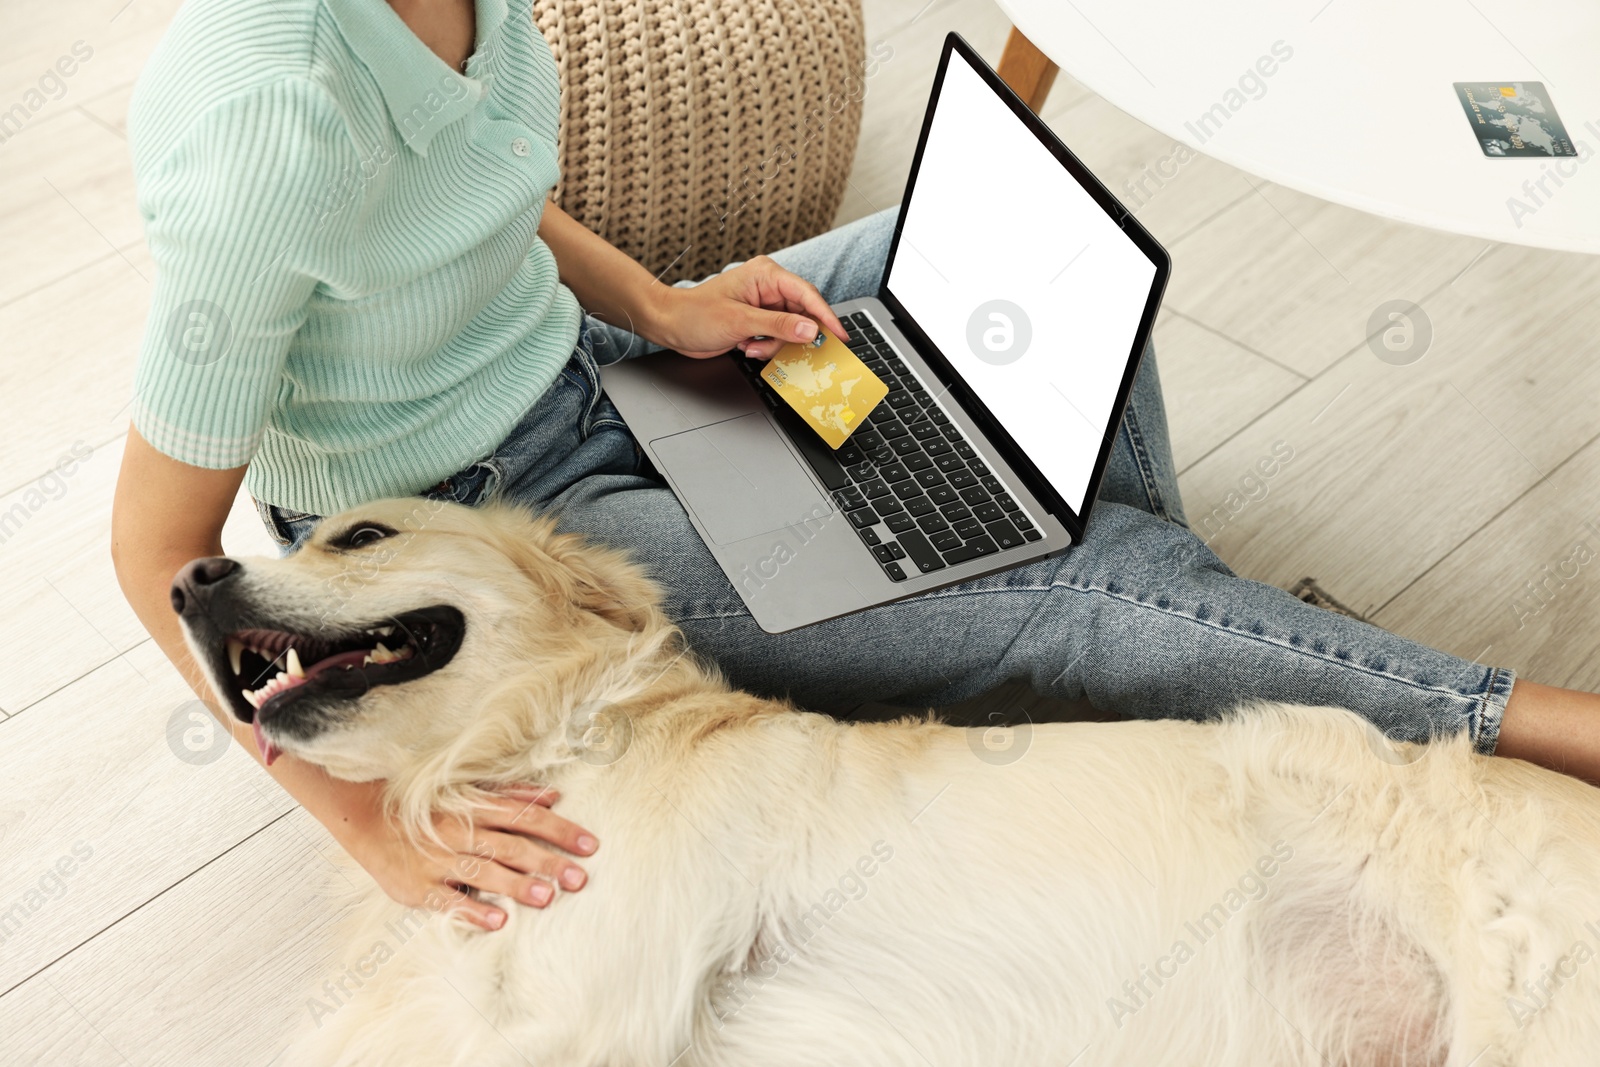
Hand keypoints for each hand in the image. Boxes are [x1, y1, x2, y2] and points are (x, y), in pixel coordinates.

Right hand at [346, 783, 596, 930]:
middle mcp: (462, 833)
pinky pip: (449, 901)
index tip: (590, 845)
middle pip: (512, 847)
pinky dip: (473, 910)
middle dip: (548, 862)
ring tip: (548, 897)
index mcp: (477, 809)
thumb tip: (552, 796)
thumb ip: (511, 795)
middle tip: (580, 878)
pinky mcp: (420, 887)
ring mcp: (440, 861)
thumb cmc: (429, 809)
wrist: (369, 820)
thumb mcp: (468, 793)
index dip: (560, 830)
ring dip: (517, 885)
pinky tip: (498, 921)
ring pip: (484, 872)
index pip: (526, 819)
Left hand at [647, 255, 849, 360]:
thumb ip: (778, 326)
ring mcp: (764, 305)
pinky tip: (747, 346)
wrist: (671, 326)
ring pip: (791, 330)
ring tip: (751, 346)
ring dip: (774, 345)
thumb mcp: (740, 321)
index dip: (826, 317)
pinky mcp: (758, 321)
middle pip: (802, 315)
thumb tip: (810, 329)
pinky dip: (766, 348)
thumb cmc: (695, 315)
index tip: (840, 336)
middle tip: (784, 349)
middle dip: (792, 337)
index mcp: (766, 275)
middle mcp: (768, 287)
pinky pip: (778, 338)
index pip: (807, 295)